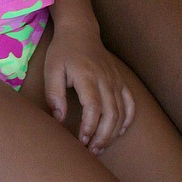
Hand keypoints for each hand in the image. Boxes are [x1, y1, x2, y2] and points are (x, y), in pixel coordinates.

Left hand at [44, 20, 134, 153]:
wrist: (80, 30)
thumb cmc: (63, 51)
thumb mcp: (51, 69)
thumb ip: (54, 94)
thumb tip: (59, 119)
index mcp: (87, 76)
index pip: (93, 107)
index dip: (89, 127)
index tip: (81, 140)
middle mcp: (105, 79)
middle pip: (111, 114)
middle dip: (102, 137)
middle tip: (91, 151)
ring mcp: (115, 80)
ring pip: (121, 112)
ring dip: (113, 133)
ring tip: (100, 147)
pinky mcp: (120, 81)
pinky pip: (130, 103)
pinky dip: (127, 120)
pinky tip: (118, 132)